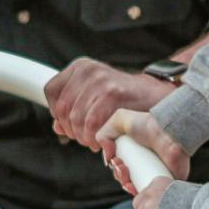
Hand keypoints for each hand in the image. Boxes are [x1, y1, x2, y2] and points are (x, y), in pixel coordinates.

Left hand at [44, 59, 173, 150]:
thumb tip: (57, 127)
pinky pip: (91, 124)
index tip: (70, 125)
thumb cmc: (125, 99)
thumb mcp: (95, 97)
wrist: (158, 95)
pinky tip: (102, 141)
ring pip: (75, 119)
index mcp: (80, 67)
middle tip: (85, 138)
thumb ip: (74, 109)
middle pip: (62, 109)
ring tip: (95, 140)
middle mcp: (88, 70)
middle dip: (71, 130)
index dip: (56, 114)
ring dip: (83, 137)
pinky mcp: (112, 93)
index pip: (51, 91)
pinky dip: (94, 138)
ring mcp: (100, 80)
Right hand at [96, 109, 189, 194]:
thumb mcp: (120, 119)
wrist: (169, 130)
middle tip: (121, 166)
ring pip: (137, 188)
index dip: (115, 168)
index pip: (121, 168)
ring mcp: (156, 174)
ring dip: (126, 185)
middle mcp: (146, 165)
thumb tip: (107, 157)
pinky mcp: (166, 182)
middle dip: (118, 175)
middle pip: (127, 179)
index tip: (115, 161)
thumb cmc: (148, 124)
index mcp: (136, 154)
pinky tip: (133, 188)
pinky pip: (152, 194)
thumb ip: (104, 133)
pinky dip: (141, 194)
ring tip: (126, 174)